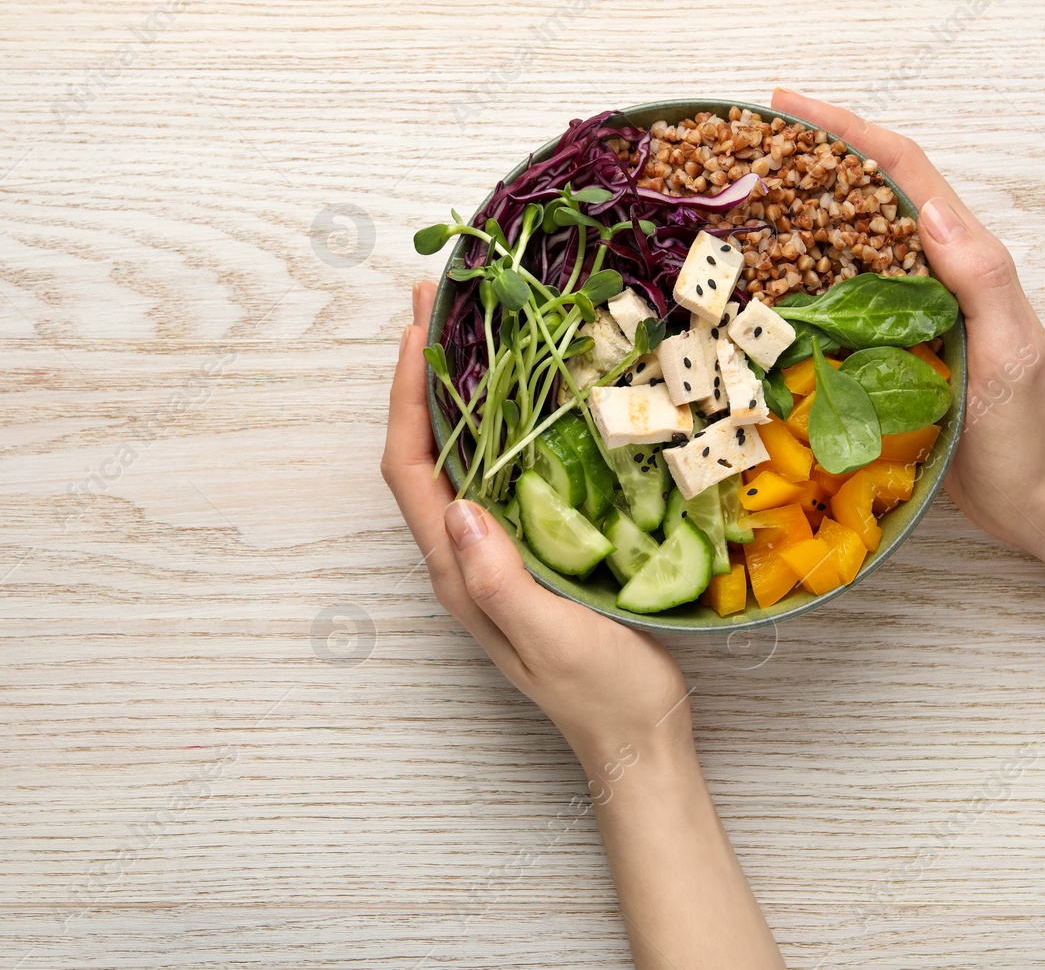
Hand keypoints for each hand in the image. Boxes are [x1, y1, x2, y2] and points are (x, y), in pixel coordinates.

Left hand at [382, 281, 690, 765]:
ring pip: (459, 458)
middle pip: (424, 452)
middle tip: (437, 301)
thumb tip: (458, 510)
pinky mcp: (531, 552)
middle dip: (422, 375)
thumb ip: (501, 581)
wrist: (637, 742)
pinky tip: (526, 395)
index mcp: (460, 573)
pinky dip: (499, 422)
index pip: (411, 470)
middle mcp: (465, 557)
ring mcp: (496, 554)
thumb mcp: (552, 640)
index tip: (418, 330)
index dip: (407, 397)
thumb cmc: (602, 696)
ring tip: (470, 328)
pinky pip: (500, 473)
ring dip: (455, 391)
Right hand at [771, 89, 1044, 554]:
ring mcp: (902, 313)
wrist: (1031, 501)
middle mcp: (927, 275)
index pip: (903, 173)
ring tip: (735, 196)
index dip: (848, 131)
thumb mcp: (1013, 350)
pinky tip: (754, 283)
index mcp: (962, 259)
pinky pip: (830, 304)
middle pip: (865, 196)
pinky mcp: (880, 353)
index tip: (787, 106)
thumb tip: (932, 210)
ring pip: (841, 245)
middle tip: (741, 140)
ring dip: (794, 213)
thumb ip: (982, 278)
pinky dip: (792, 281)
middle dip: (810, 157)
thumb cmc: (1027, 429)